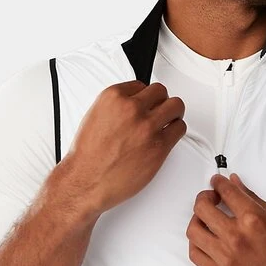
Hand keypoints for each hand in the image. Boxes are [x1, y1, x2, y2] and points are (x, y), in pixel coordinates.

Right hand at [61, 81, 185, 216]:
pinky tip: (168, 135)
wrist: (86, 181)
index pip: (142, 84)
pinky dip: (176, 130)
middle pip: (161, 91)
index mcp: (114, 97)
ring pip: (176, 106)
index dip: (144, 96)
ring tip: (168, 120)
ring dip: (173, 113)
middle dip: (160, 101)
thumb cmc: (88, 155)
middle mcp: (132, 108)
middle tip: (159, 110)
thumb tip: (135, 101)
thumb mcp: (96, 115)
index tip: (145, 104)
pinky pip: (180, 128)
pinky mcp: (159, 145)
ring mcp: (147, 126)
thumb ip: (118, 105)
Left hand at [186, 173, 265, 265]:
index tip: (216, 181)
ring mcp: (227, 258)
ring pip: (194, 231)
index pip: (225, 191)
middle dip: (204, 196)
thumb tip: (236, 184)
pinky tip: (205, 237)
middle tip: (210, 196)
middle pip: (203, 207)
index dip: (218, 182)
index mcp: (253, 219)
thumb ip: (252, 198)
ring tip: (206, 216)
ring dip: (197, 218)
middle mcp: (237, 238)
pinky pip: (196, 255)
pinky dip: (197, 242)